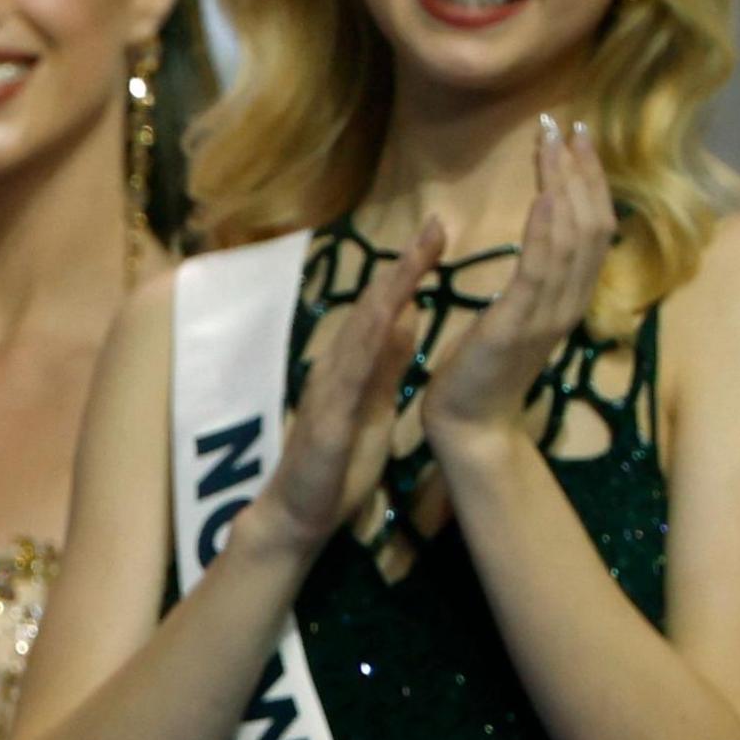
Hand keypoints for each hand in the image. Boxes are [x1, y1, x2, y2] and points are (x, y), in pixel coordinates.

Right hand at [246, 223, 442, 562]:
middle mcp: (337, 365)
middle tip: (436, 224)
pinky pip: (348, 377)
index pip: (386, 307)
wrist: (298, 515)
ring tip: (415, 258)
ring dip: (388, 293)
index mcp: (353, 364)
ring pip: (360, 331)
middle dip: (404, 265)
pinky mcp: (326, 421)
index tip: (441, 234)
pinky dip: (367, 345)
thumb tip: (407, 318)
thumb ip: (387, 364)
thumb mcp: (375, 405)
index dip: (412, 270)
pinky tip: (387, 320)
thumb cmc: (337, 465)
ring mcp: (329, 390)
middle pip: (374, 306)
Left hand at [420, 113, 612, 444]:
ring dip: (566, 183)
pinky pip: (542, 269)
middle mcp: (569, 302)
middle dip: (582, 169)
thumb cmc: (482, 368)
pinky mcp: (520, 325)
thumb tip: (539, 235)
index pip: (594, 227)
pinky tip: (546, 193)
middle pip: (593, 223)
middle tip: (568, 122)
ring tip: (555, 140)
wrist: (468, 423)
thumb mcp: (514, 314)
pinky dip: (548, 228)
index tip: (577, 137)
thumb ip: (532, 278)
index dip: (590, 180)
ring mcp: (549, 314)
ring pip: (574, 238)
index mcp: (568, 297)